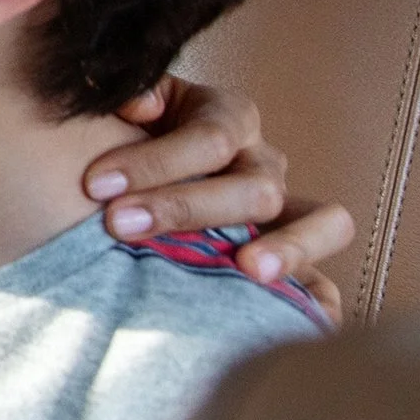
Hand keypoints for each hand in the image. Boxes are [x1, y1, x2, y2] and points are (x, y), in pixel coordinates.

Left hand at [87, 75, 357, 323]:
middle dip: (185, 207)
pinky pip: (324, 286)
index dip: (153, 161)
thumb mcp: (112, 109)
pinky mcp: (291, 266)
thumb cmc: (111, 144)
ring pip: (324, 223)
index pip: (210, 137)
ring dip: (289, 246)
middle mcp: (261, 162)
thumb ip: (125, 98)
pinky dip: (317, 303)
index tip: (94, 185)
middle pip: (255, 186)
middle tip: (121, 224)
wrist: (109, 183)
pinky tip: (304, 321)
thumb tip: (137, 104)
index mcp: (224, 117)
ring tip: (250, 269)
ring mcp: (284, 215)